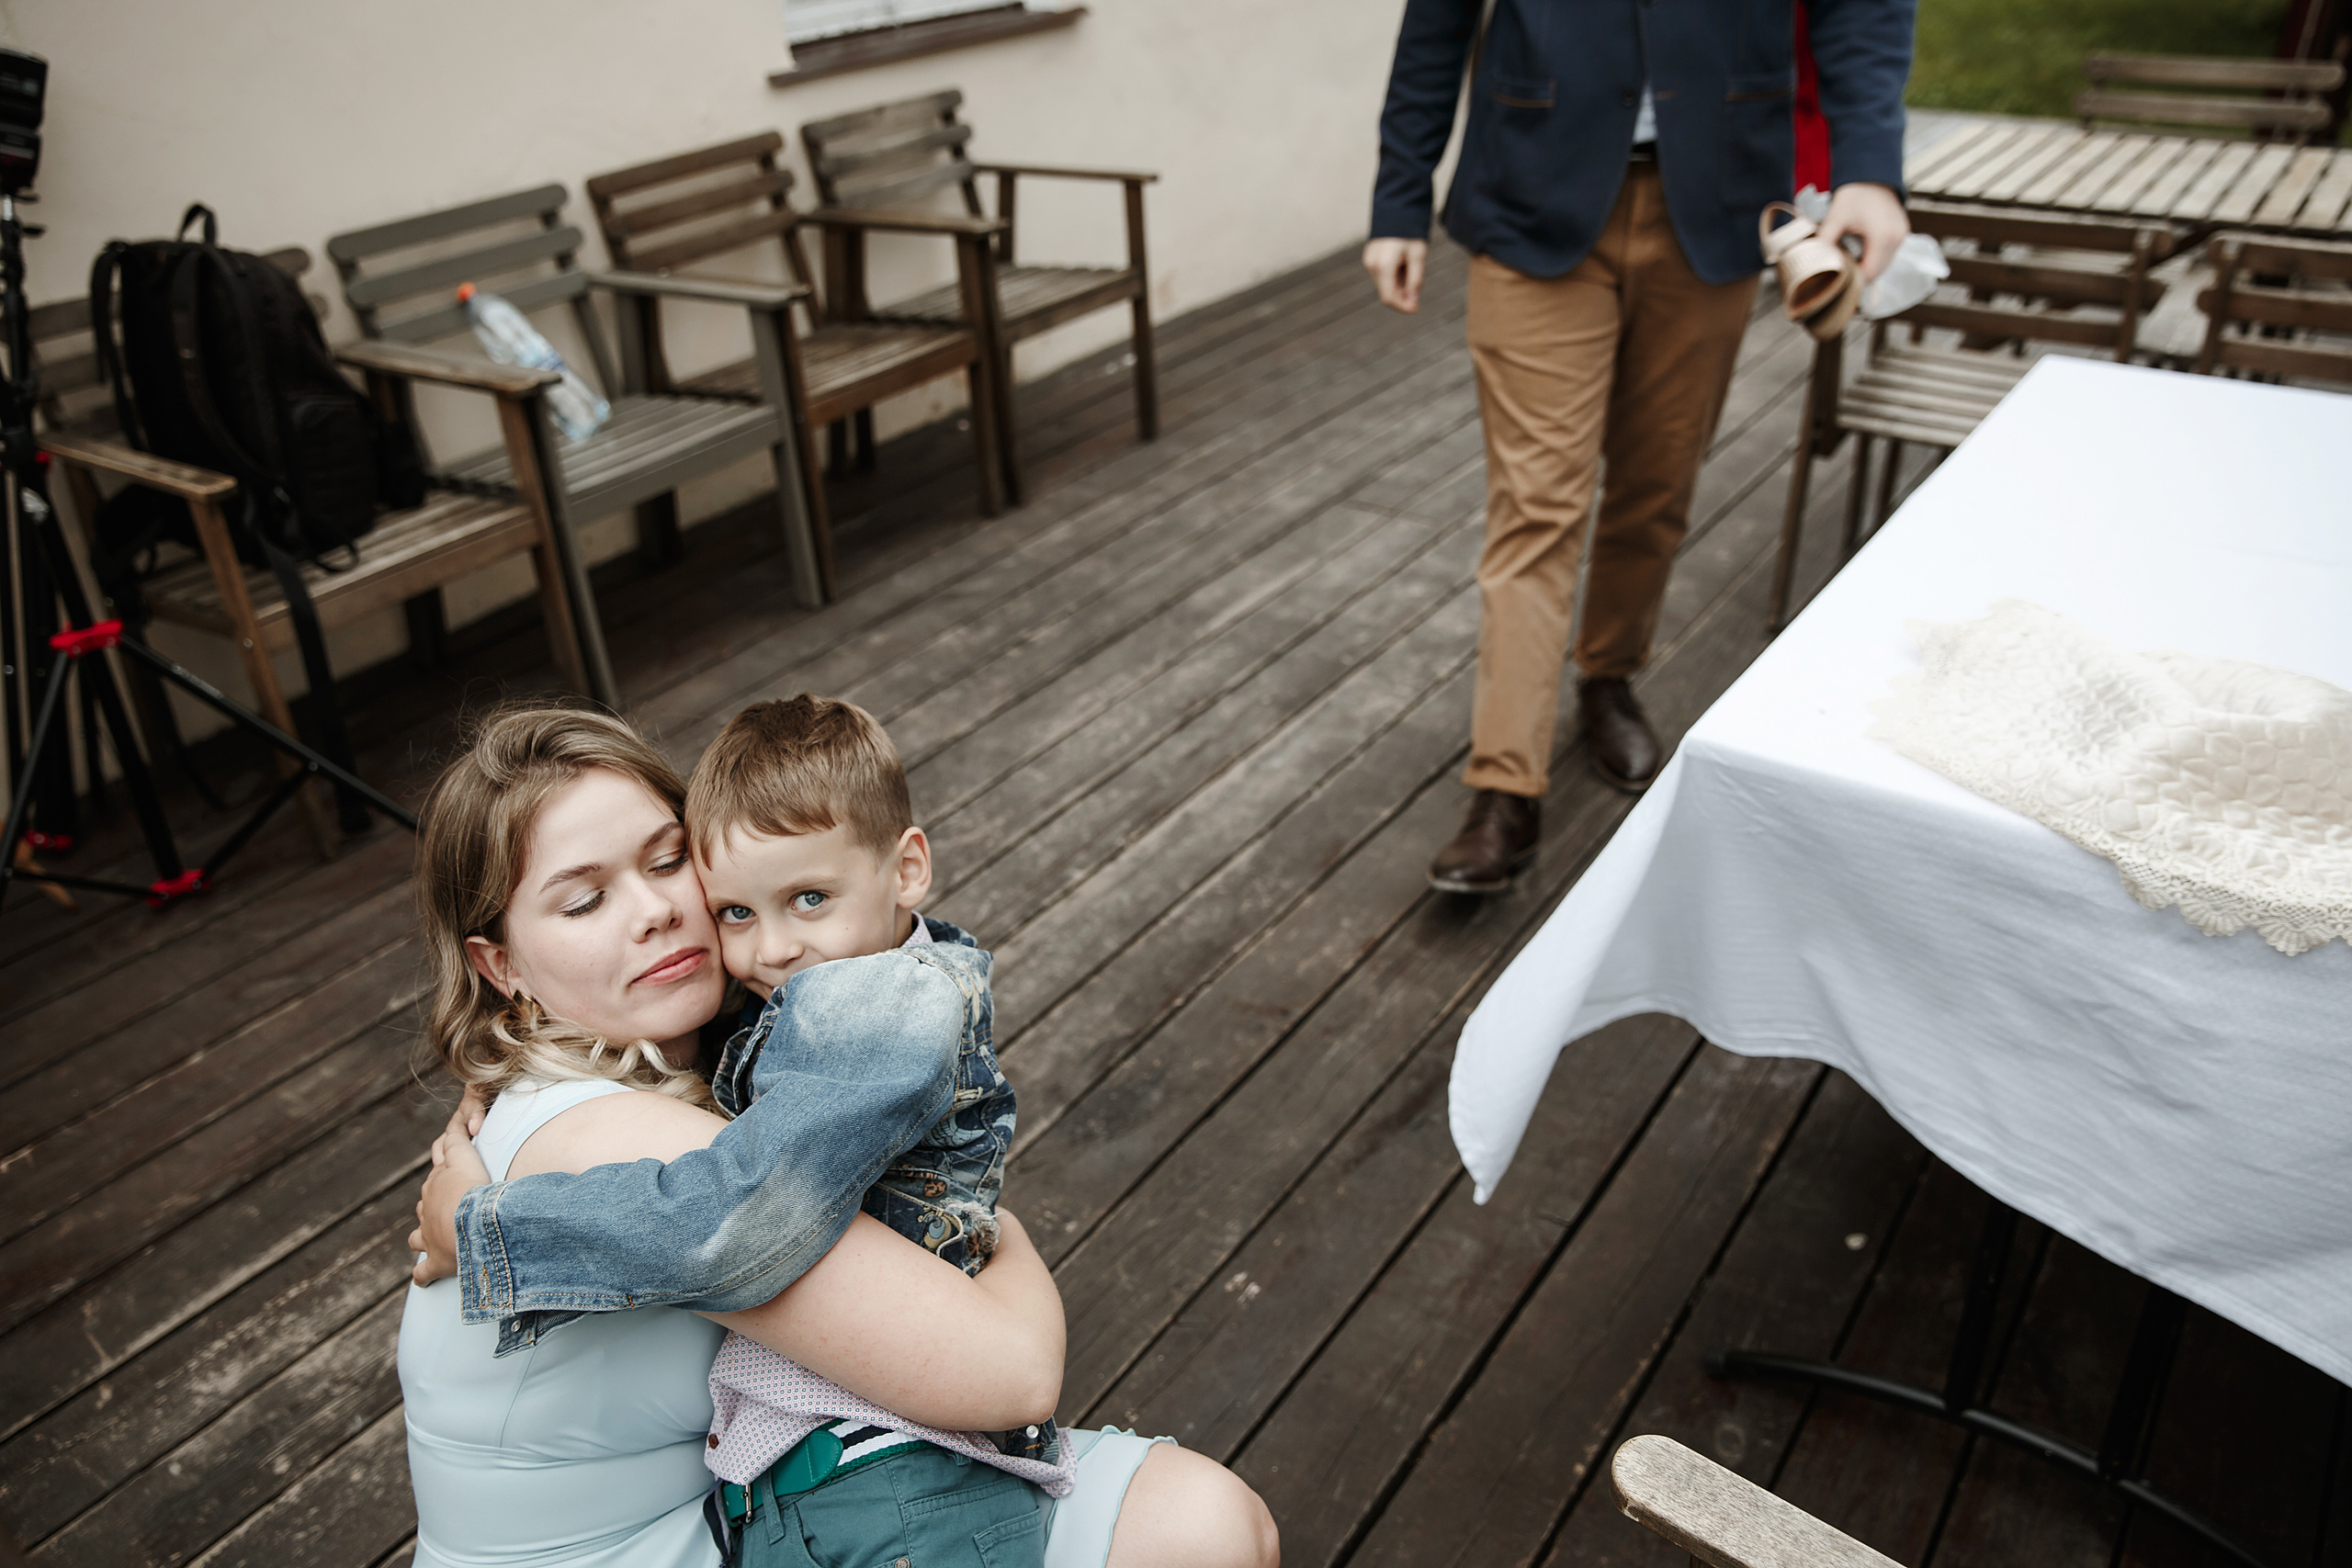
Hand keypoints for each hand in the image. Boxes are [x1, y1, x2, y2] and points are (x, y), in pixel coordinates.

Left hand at [406, 1095, 492, 1285]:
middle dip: (437, 1186)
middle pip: (430, 1186)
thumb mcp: (475, 1151)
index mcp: (447, 1171)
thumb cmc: (486, 1190)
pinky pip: (422, 1270)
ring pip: (420, 1227)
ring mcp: (429, 1231)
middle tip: (444, 1188)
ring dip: (425, 1228)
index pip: (447, 1148)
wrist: (474, 1227)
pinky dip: (423, 1273)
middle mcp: (432, 1199)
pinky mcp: (433, 1259)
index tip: (461, 1133)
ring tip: (432, 1231)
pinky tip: (422, 1278)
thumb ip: (476, 1115)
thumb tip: (476, 1081)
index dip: (454, 1139)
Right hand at [1364, 238, 1428, 313]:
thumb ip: (1415, 281)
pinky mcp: (1370, 258)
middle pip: (1386, 292)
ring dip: (1399, 285)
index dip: (1403, 307)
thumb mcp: (1418, 256)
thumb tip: (1413, 302)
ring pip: (1384, 284)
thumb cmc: (1410, 231)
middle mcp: (1372, 266)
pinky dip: (1394, 277)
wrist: (1397, 209)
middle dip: (1402, 296)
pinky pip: (1382, 275)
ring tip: (1412, 268)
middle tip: (1418, 289)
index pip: (1389, 298)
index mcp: (1383, 266)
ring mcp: (1369, 261)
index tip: (1416, 309)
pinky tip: (1404, 265)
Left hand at [1819, 182, 1909, 282]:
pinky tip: (1859, 250)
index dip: (1851, 281)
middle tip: (1838, 271)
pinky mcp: (1901, 234)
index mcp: (1883, 237)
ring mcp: (1902, 237)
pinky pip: (1886, 255)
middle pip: (1877, 273)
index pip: (1868, 274)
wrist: (1872, 175)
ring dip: (1866, 266)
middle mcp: (1897, 239)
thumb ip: (1825, 242)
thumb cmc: (1854, 194)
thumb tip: (1812, 264)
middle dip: (1857, 275)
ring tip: (1848, 258)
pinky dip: (1873, 257)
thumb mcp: (1835, 218)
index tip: (1834, 279)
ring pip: (1882, 265)